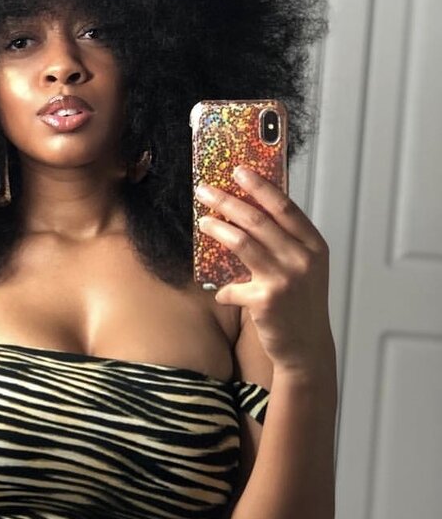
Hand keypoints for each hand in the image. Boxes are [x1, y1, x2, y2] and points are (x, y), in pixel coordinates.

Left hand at [194, 165, 333, 373]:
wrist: (307, 347)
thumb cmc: (301, 305)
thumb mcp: (304, 269)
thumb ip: (284, 244)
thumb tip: (246, 216)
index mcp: (314, 246)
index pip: (284, 207)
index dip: (260, 186)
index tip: (238, 171)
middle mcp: (303, 259)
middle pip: (257, 219)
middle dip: (227, 200)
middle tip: (205, 190)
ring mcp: (285, 279)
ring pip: (242, 242)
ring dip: (217, 229)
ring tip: (203, 222)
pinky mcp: (266, 300)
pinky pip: (233, 285)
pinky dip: (225, 289)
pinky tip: (221, 292)